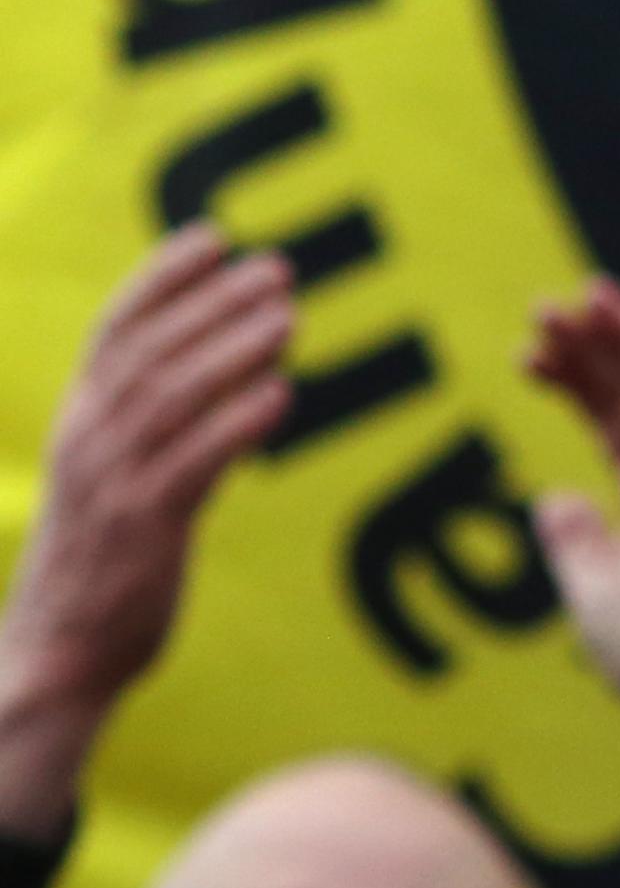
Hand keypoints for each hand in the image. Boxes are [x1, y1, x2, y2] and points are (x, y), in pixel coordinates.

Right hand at [0, 226, 293, 835]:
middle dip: (214, 302)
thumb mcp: (120, 472)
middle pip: (153, 351)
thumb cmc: (104, 554)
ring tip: (291, 315)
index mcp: (80, 420)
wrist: (60, 650)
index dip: (162, 278)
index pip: (115, 330)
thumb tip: (240, 363)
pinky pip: (193, 464)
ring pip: (174, 398)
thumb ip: (163, 419)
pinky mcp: (144, 530)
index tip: (214, 237)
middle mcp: (90, 440)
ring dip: (235, 349)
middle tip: (278, 267)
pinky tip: (282, 395)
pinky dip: (238, 424)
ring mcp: (113, 483)